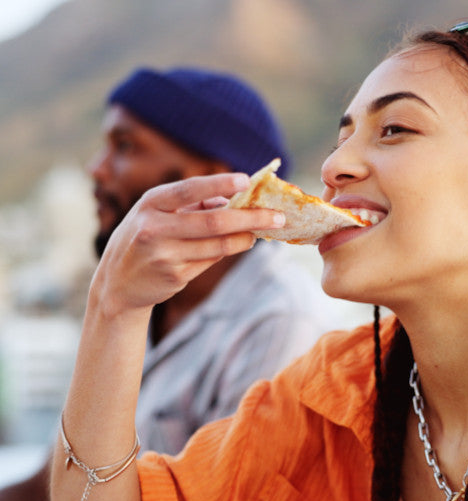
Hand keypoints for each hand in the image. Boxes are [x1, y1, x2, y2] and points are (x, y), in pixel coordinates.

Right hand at [91, 173, 283, 316]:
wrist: (117, 282)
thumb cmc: (147, 236)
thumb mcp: (159, 212)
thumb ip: (194, 203)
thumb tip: (235, 198)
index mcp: (150, 203)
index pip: (188, 189)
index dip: (218, 184)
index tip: (246, 180)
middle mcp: (154, 228)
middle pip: (213, 222)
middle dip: (250, 218)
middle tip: (277, 216)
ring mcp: (164, 255)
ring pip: (218, 245)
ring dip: (246, 237)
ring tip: (263, 230)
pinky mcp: (175, 276)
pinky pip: (211, 261)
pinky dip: (231, 249)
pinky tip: (242, 242)